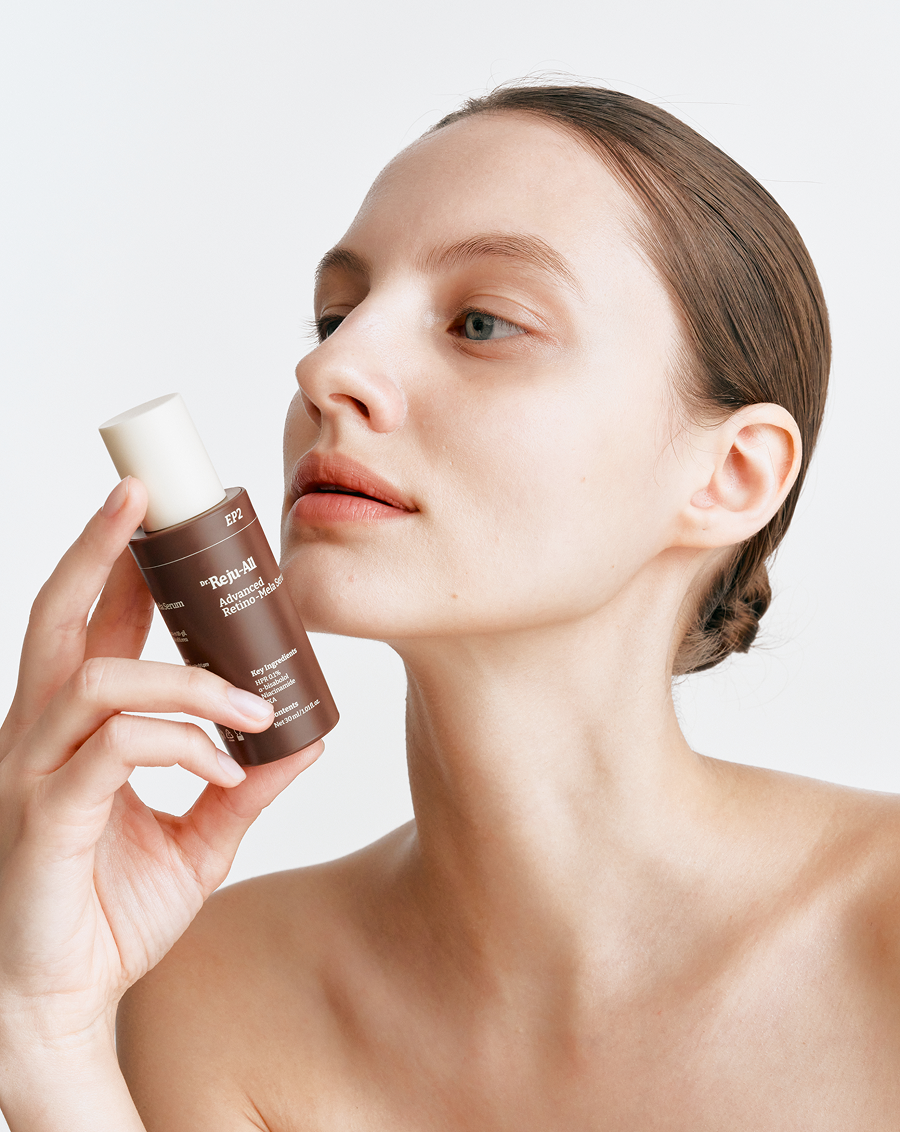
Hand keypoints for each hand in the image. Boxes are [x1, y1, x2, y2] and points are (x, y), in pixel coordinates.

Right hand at [0, 477, 322, 1049]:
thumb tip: (307, 738)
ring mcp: (33, 773)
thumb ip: (246, 785)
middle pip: (57, 616)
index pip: (88, 623)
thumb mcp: (200, 840)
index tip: (153, 509)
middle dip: (98, 549)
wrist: (59, 1007)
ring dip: (188, 679)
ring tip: (255, 703)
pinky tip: (221, 767)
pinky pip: (115, 750)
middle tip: (144, 499)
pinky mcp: (44, 817)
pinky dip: (179, 744)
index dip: (112, 560)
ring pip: (97, 677)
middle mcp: (41, 736)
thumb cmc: (110, 915)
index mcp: (72, 730)